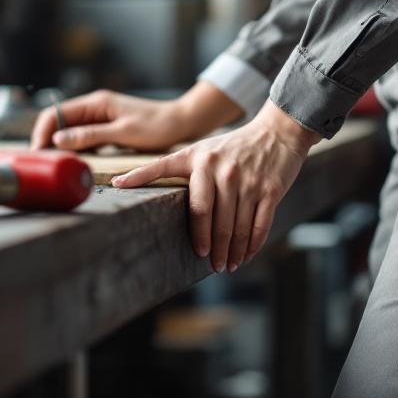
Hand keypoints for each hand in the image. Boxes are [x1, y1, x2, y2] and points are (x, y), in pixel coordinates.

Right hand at [29, 82, 243, 151]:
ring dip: (60, 146)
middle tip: (43, 163)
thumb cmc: (156, 126)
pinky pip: (83, 138)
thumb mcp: (122, 133)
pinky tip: (74, 162)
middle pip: (59, 122)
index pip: (55, 113)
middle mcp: (94, 107)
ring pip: (69, 131)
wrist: (181, 123)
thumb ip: (90, 135)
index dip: (42, 132)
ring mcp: (99, 117)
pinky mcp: (106, 128)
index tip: (38, 153)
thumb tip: (58, 140)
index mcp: (95, 102)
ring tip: (55, 165)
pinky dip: (75, 149)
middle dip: (47, 140)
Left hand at [111, 100, 319, 272]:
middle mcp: (221, 169)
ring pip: (236, 226)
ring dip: (232, 251)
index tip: (189, 248)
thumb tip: (120, 182)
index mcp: (198, 159)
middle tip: (209, 263)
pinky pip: (260, 225)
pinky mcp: (270, 189)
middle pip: (211, 218)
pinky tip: (246, 255)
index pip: (187, 197)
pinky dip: (252, 245)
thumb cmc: (230, 147)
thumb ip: (165, 167)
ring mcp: (247, 180)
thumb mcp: (196, 150)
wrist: (276, 132)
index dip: (187, 224)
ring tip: (227, 265)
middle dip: (211, 247)